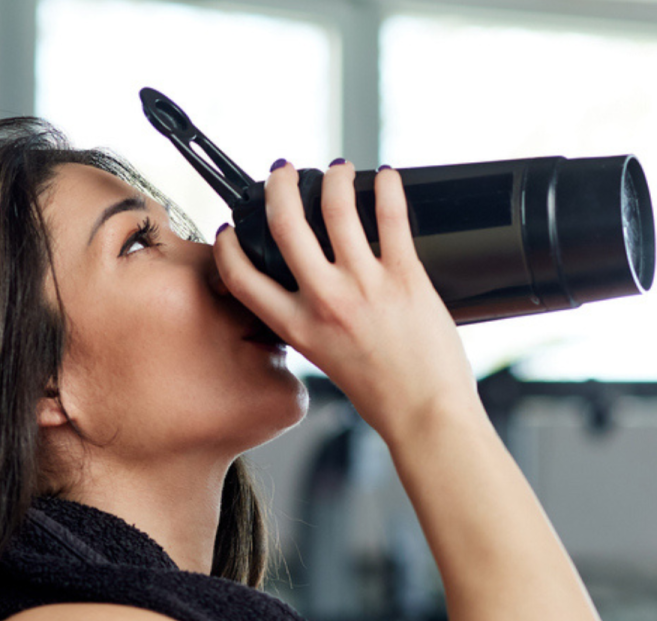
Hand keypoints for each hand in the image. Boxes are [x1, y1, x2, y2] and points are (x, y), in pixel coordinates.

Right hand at [213, 160, 479, 438]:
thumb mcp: (328, 361)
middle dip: (279, 187)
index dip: (228, 248)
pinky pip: (392, 219)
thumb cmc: (385, 397)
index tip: (230, 231)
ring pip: (338, 210)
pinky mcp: (406, 277)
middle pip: (286, 226)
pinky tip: (386, 176)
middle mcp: (326, 302)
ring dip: (333, 180)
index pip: (244, 279)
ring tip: (336, 169)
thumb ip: (315, 325)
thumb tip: (318, 294)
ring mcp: (366, 286)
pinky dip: (388, 189)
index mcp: (299, 329)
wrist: (428, 416)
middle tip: (281, 172)